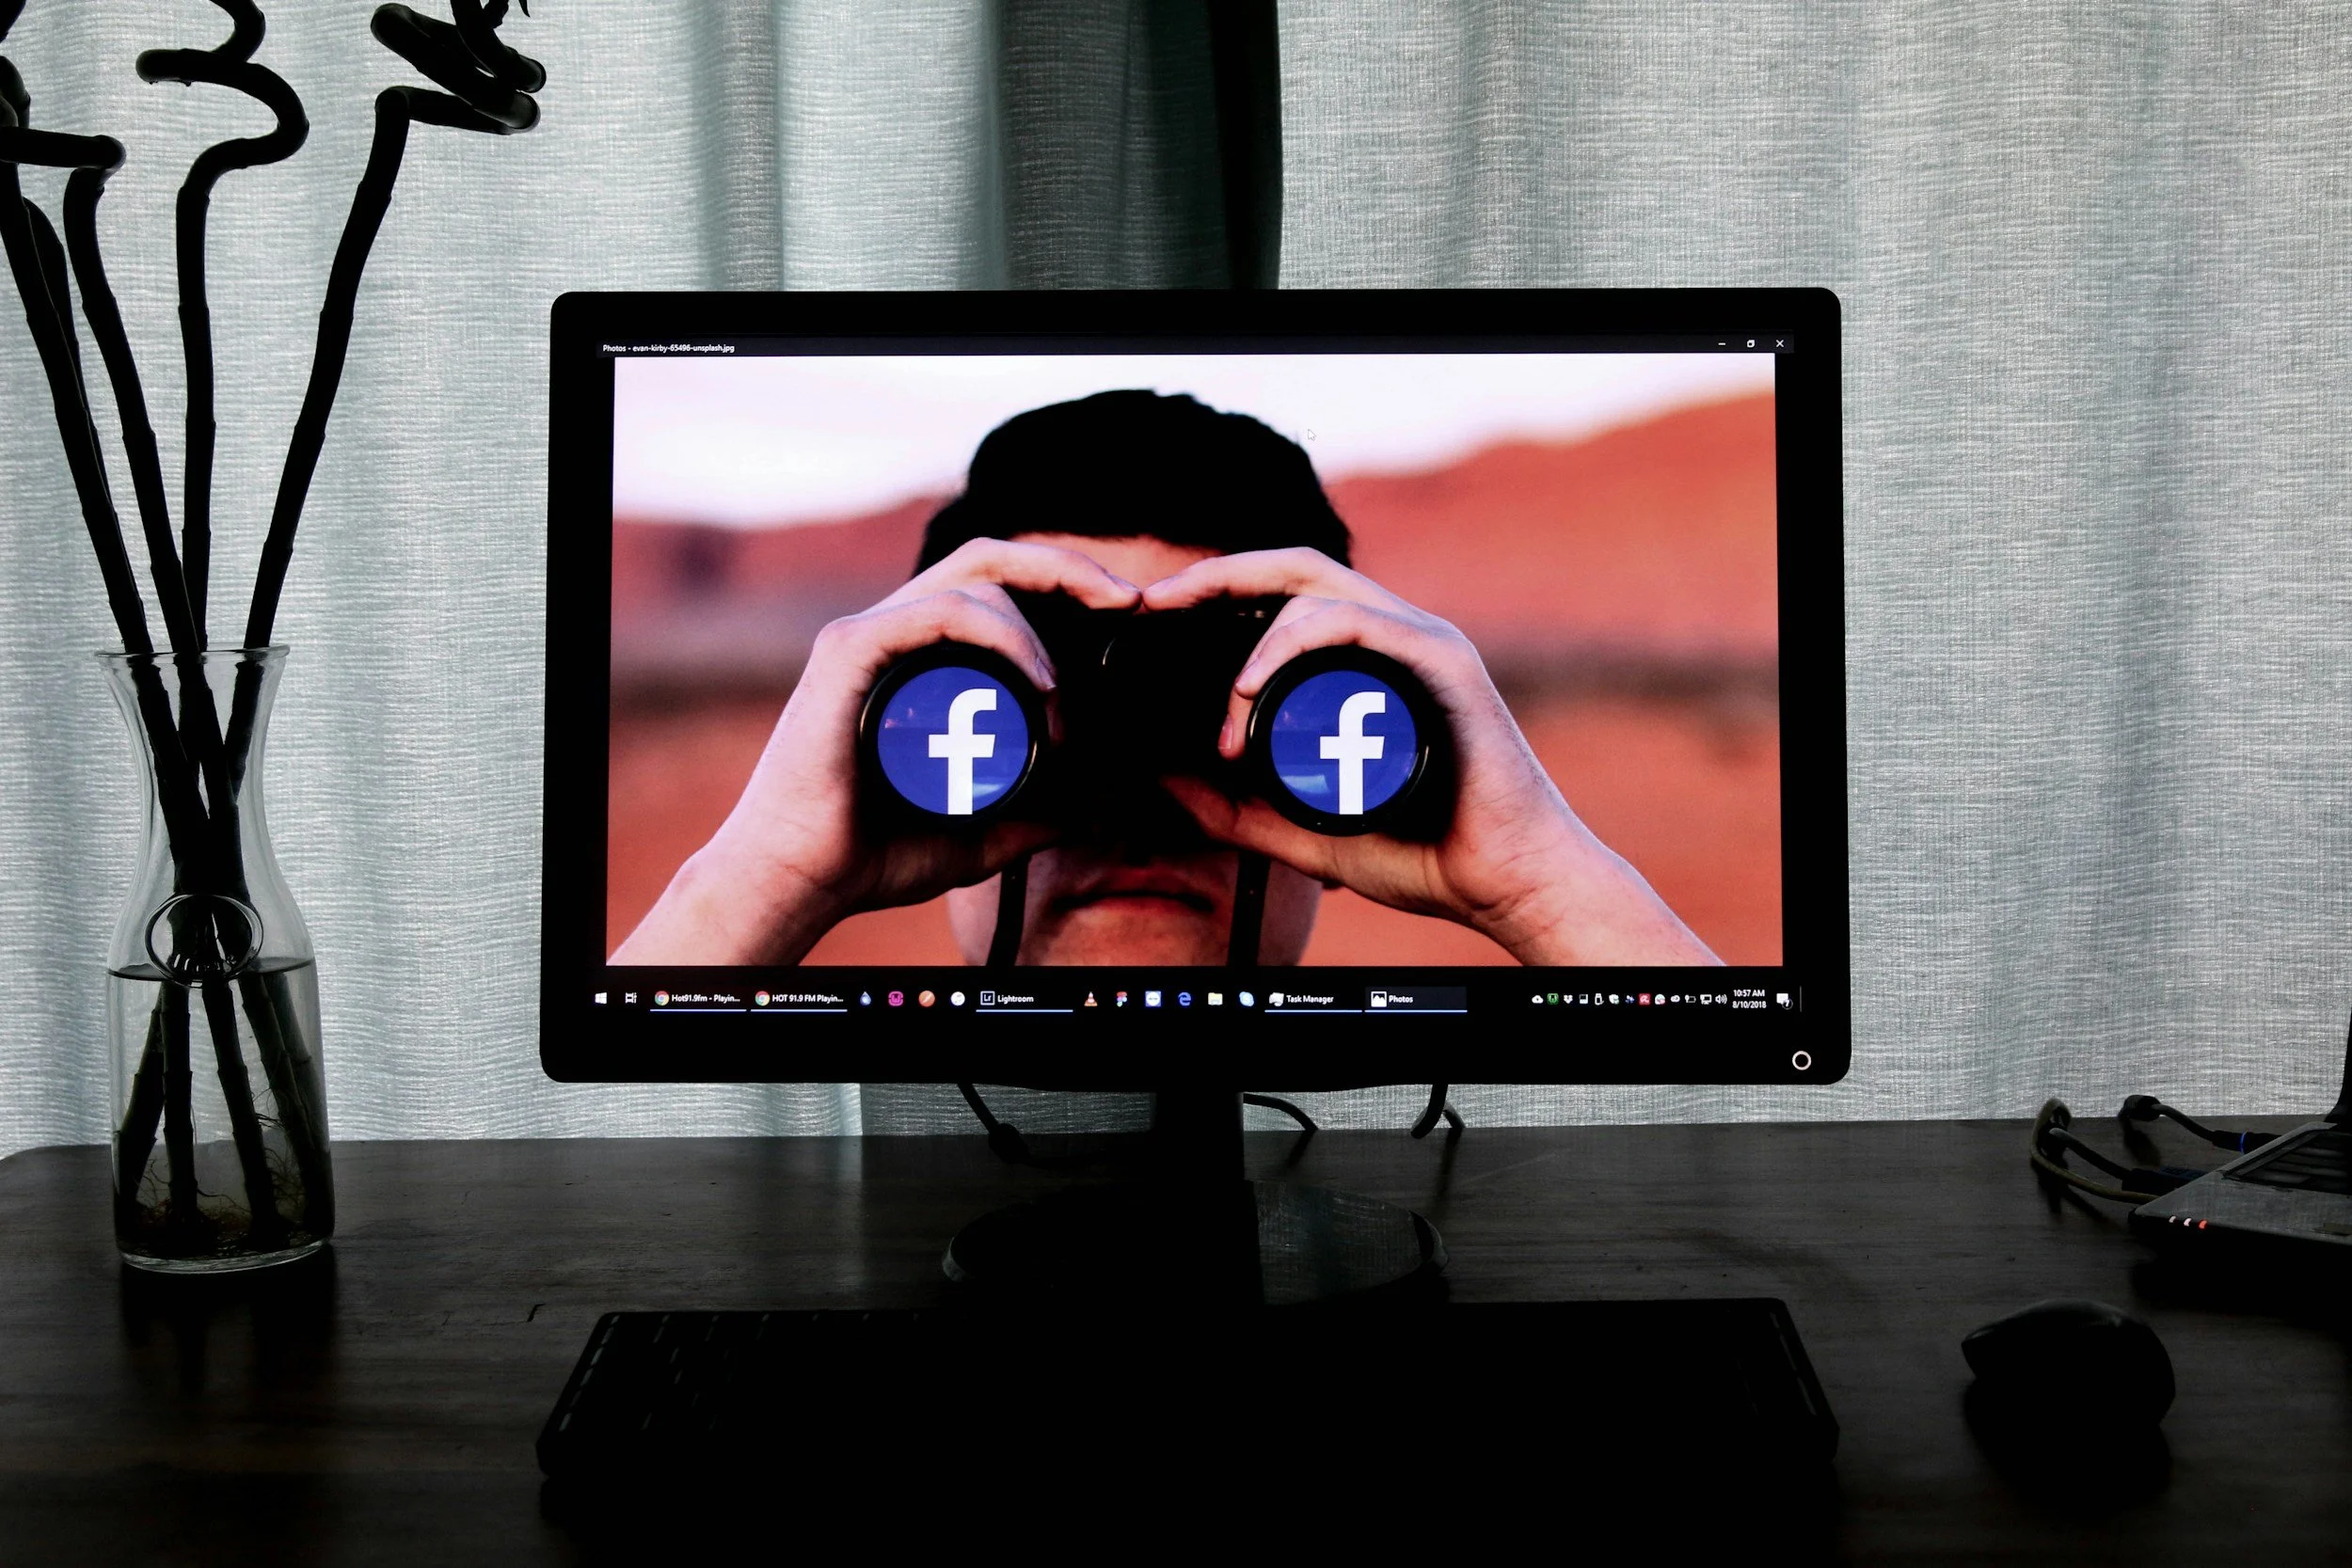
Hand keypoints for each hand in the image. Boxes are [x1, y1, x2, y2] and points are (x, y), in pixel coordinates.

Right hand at [613, 539, 1139, 964]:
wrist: (798, 881)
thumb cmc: (870, 854)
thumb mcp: (975, 834)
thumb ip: (1027, 819)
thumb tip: (1087, 810)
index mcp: (918, 657)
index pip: (998, 588)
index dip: (1064, 585)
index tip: (1125, 614)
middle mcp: (892, 631)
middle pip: (991, 559)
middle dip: (1068, 568)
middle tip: (1128, 601)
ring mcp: (868, 635)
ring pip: (974, 580)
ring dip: (1039, 630)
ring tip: (1064, 698)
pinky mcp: (848, 651)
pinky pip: (938, 611)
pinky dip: (1001, 633)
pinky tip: (1040, 680)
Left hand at [1143, 548, 1720, 965]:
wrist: (1506, 885)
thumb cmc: (1424, 854)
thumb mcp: (1301, 832)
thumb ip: (1235, 809)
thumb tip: (1164, 780)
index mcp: (1367, 662)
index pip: (1283, 596)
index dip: (1217, 591)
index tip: (1153, 615)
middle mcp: (1395, 636)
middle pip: (1293, 569)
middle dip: (1216, 575)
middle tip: (1155, 603)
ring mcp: (1421, 642)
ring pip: (1315, 591)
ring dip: (1251, 643)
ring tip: (1224, 711)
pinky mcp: (1442, 662)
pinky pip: (1354, 622)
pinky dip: (1290, 644)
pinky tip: (1251, 688)